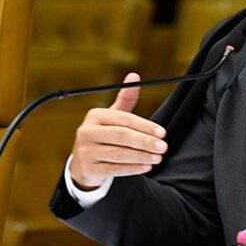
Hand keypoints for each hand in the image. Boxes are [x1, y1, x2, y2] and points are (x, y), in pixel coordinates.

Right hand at [69, 72, 167, 190]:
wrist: (82, 164)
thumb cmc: (103, 136)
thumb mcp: (112, 117)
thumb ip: (126, 99)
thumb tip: (134, 76)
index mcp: (95, 115)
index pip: (124, 119)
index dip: (145, 126)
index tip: (162, 133)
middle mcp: (87, 132)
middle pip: (122, 136)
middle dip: (145, 142)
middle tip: (163, 147)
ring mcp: (86, 151)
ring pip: (119, 154)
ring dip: (142, 156)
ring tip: (158, 158)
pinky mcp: (88, 169)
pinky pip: (114, 169)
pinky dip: (132, 169)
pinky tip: (146, 167)